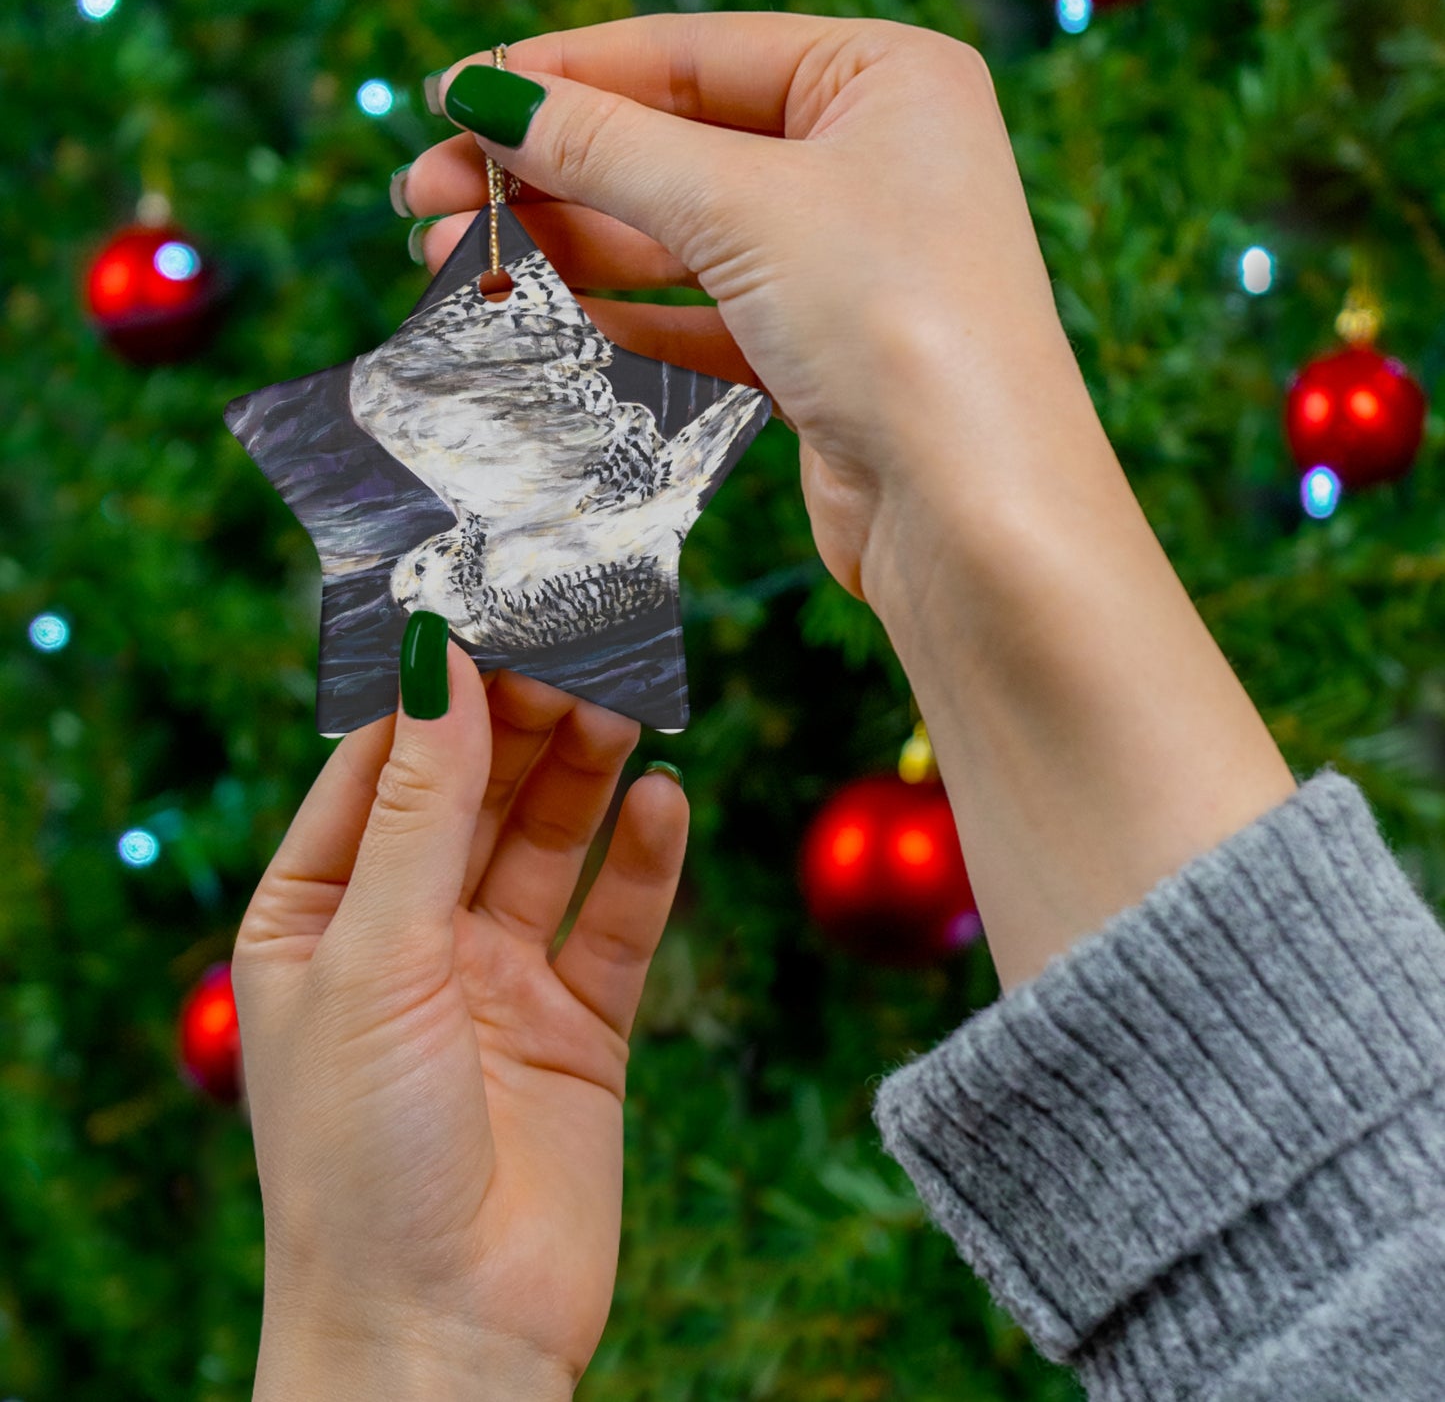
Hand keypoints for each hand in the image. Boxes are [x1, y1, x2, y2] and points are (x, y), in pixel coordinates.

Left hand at [233, 650, 687, 1398]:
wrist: (446, 1336)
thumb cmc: (361, 1157)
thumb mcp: (374, 957)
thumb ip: (417, 808)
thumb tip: (436, 662)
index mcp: (318, 917)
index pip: (377, 769)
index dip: (433, 693)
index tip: (489, 614)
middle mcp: (407, 937)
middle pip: (475, 794)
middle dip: (523, 721)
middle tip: (581, 646)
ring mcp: (497, 980)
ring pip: (550, 843)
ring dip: (586, 773)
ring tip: (628, 701)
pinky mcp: (579, 1026)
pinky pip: (616, 922)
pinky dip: (644, 861)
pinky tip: (667, 801)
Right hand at [400, 13, 1095, 602]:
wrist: (973, 513)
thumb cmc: (898, 324)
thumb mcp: (743, 206)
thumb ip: (609, 148)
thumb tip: (489, 98)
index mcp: (882, 78)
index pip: (688, 53)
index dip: (561, 75)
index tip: (452, 99)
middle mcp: (870, 160)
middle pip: (674, 145)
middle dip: (548, 170)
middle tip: (426, 197)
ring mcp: (845, 262)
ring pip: (678, 236)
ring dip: (568, 246)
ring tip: (454, 262)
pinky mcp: (820, 353)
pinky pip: (700, 314)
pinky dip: (622, 313)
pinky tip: (541, 312)